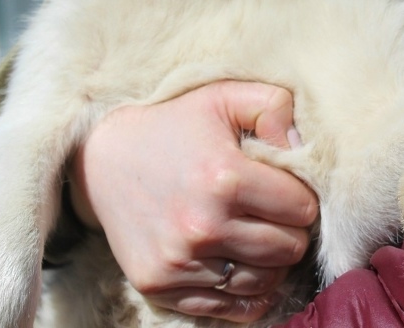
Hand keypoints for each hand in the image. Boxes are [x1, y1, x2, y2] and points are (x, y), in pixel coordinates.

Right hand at [68, 82, 317, 321]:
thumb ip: (273, 107)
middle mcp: (203, 226)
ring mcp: (180, 262)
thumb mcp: (223, 96)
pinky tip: (240, 266)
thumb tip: (302, 146)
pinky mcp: (160, 287)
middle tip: (273, 215)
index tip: (284, 189)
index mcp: (225, 177)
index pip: (302, 209)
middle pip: (288, 249)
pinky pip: (230, 309)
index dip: (301, 197)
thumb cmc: (173, 125)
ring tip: (257, 237)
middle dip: (290, 230)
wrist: (101, 158)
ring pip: (264, 282)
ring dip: (270, 263)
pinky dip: (244, 294)